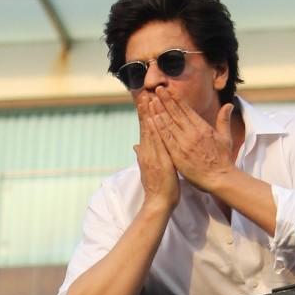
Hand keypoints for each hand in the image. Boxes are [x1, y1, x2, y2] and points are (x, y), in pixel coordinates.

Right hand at [134, 99, 180, 213]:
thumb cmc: (158, 187)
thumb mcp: (149, 168)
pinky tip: (154, 119)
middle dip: (144, 109)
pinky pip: (156, 142)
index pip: (146, 129)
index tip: (144, 99)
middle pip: (145, 126)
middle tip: (143, 92)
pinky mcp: (157, 160)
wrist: (158, 203)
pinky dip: (154, 130)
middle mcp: (147, 151)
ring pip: (149, 131)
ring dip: (148, 115)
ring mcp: (152, 155)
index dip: (145, 114)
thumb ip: (142, 155)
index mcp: (147, 152)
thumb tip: (136, 146)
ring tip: (147, 98)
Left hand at [144, 90, 235, 193]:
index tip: (168, 90)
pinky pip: (166, 139)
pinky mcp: (178, 155)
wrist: (220, 178)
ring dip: (160, 111)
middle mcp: (193, 133)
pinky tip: (153, 120)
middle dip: (166, 100)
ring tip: (152, 101)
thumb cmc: (223, 159)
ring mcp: (184, 144)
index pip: (186, 110)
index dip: (176, 99)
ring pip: (169, 124)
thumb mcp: (226, 137)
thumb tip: (229, 104)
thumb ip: (224, 120)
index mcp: (203, 127)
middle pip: (176, 114)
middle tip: (157, 89)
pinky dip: (159, 128)